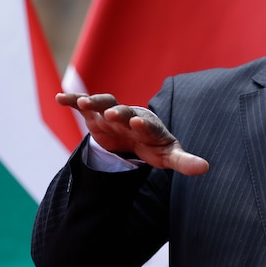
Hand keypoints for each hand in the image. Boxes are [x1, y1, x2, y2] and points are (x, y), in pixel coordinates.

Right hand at [56, 92, 208, 175]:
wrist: (136, 135)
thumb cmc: (154, 145)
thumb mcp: (169, 156)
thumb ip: (184, 161)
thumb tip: (206, 168)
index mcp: (150, 126)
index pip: (148, 125)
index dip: (144, 124)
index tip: (138, 123)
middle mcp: (132, 116)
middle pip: (126, 112)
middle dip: (120, 113)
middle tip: (112, 115)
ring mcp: (113, 114)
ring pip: (105, 104)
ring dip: (95, 103)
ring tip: (83, 104)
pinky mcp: (96, 116)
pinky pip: (84, 105)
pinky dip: (73, 100)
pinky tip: (60, 98)